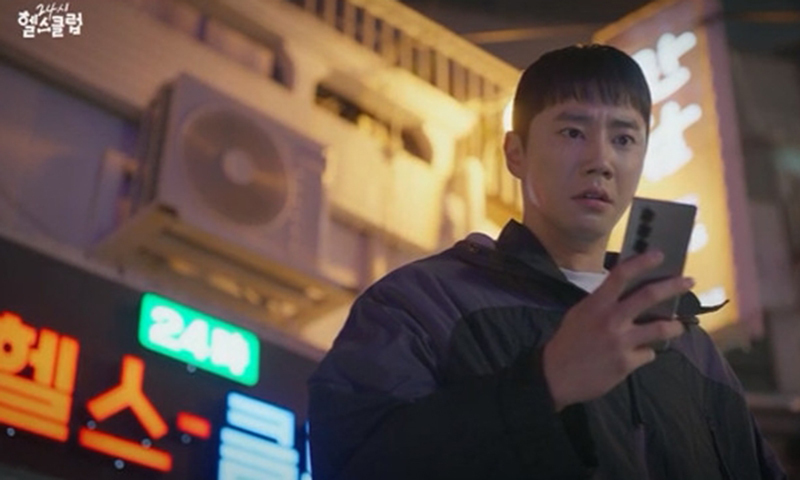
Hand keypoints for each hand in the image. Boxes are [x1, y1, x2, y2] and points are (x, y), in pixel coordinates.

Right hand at [542, 251, 692, 410]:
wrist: (556, 375)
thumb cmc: (567, 342)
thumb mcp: (579, 314)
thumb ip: (602, 303)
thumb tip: (625, 292)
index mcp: (597, 304)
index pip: (621, 275)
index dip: (642, 262)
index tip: (659, 255)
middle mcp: (612, 320)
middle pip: (649, 296)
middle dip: (673, 286)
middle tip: (689, 281)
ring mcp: (621, 342)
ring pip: (660, 329)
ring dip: (674, 326)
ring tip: (678, 326)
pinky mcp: (627, 363)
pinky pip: (648, 354)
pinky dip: (645, 353)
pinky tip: (638, 355)